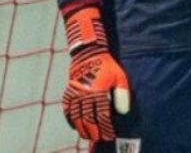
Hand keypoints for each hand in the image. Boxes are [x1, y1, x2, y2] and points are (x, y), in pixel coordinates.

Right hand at [60, 0, 129, 141]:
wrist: (89, 52)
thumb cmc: (107, 65)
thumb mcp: (119, 77)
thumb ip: (122, 94)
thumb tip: (123, 112)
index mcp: (98, 91)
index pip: (101, 115)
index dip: (106, 128)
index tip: (110, 135)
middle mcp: (85, 93)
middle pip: (87, 118)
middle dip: (94, 131)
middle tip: (99, 138)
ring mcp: (75, 92)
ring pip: (76, 115)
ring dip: (81, 127)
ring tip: (87, 136)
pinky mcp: (69, 89)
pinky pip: (67, 107)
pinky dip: (69, 117)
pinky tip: (74, 125)